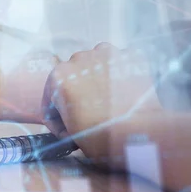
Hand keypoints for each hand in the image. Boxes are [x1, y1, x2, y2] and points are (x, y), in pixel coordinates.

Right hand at [41, 43, 163, 157]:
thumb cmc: (98, 138)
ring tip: (111, 100)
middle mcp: (79, 58)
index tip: (68, 123)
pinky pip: (121, 64)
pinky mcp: (130, 55)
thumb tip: (74, 113)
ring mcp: (107, 54)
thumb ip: (65, 115)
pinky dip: (122, 75)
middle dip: (80, 89)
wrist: (138, 135)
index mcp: (58, 77)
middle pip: (75, 73)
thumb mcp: (67, 130)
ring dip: (100, 77)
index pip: (52, 92)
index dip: (58, 111)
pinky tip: (127, 93)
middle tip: (91, 111)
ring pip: (98, 63)